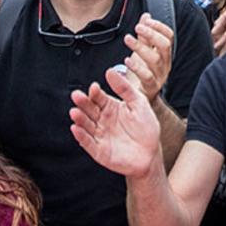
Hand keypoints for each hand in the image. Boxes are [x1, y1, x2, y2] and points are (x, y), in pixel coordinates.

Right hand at [67, 63, 162, 179]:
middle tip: (77, 95)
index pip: (99, 97)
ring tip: (75, 112)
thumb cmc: (146, 128)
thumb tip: (110, 71)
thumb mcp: (139, 103)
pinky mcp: (99, 151)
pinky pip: (88, 143)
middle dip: (83, 103)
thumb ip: (124, 88)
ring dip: (79, 118)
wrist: (151, 153)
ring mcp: (99, 135)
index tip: (94, 87)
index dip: (95, 92)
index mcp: (110, 107)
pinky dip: (81, 136)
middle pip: (89, 109)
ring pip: (86, 125)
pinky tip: (76, 129)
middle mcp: (102, 120)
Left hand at [121, 13, 174, 99]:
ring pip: (155, 59)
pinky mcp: (151, 87)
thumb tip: (146, 16)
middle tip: (137, 28)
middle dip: (151, 34)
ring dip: (140, 47)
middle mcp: (165, 63)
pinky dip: (137, 67)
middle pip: (165, 45)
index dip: (159, 26)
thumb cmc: (142, 72)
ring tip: (127, 39)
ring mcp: (160, 75)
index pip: (169, 36)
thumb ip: (145, 35)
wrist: (141, 97)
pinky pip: (147, 76)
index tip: (146, 21)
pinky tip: (127, 60)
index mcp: (164, 53)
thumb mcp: (143, 51)